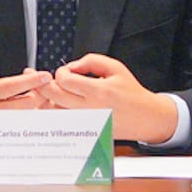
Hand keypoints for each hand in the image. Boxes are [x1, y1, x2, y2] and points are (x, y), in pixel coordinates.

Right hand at [0, 35, 52, 143]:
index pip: (12, 87)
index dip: (31, 81)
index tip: (45, 75)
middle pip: (26, 105)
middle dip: (40, 92)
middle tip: (43, 81)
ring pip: (26, 115)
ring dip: (36, 103)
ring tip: (37, 91)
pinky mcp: (1, 131)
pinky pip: (21, 123)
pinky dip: (29, 113)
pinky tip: (31, 103)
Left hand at [43, 53, 177, 143]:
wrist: (144, 117)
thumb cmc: (131, 93)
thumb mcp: (115, 68)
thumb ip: (91, 61)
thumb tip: (72, 66)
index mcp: (98, 91)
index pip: (65, 80)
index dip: (61, 72)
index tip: (67, 71)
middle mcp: (89, 109)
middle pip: (54, 96)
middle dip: (47, 85)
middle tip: (51, 80)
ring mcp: (85, 122)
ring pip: (54, 112)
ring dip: (48, 100)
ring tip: (51, 91)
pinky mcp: (84, 131)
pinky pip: (61, 121)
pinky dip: (55, 112)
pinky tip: (57, 104)